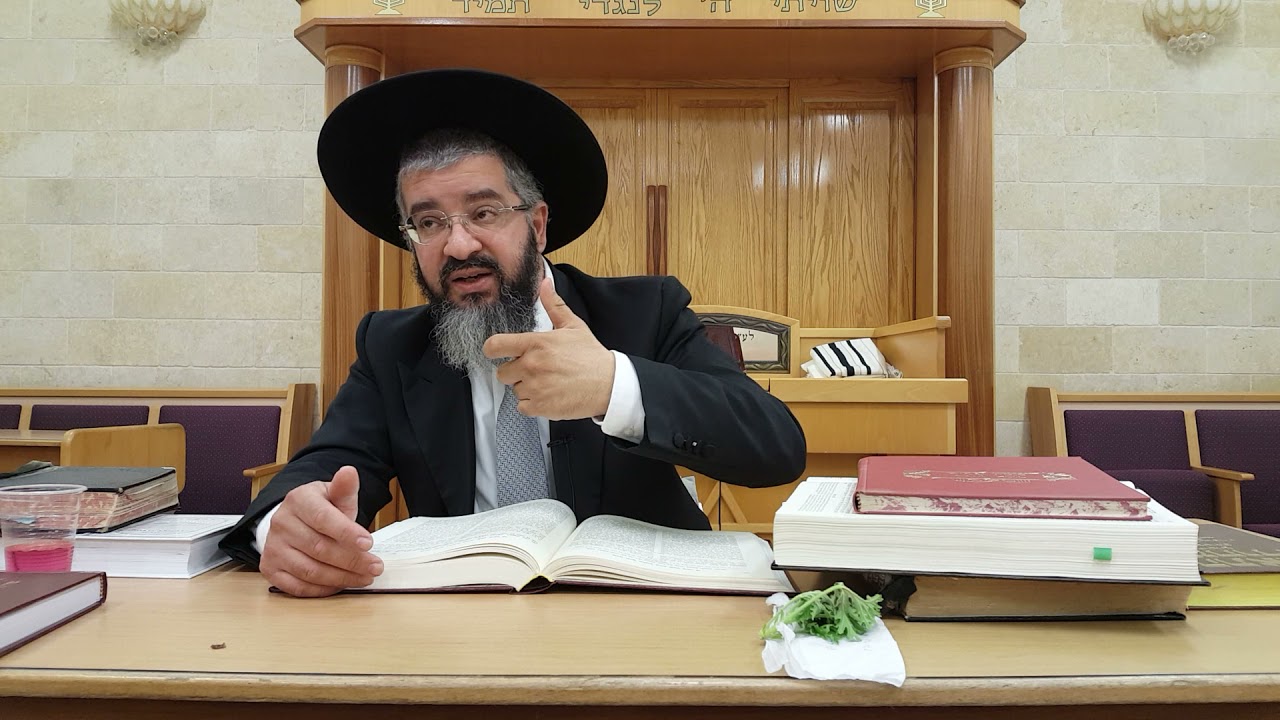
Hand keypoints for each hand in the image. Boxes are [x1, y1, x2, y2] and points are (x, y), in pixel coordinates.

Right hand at [259, 465, 382, 597]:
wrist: (294, 520)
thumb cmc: (320, 509)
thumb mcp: (334, 495)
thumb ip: (344, 488)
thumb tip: (349, 472)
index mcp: (298, 500)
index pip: (323, 518)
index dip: (347, 533)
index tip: (369, 543)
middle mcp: (281, 523)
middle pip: (319, 548)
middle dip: (352, 561)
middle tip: (375, 566)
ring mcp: (273, 547)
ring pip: (309, 570)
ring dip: (341, 578)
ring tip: (364, 577)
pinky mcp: (270, 568)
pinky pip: (296, 586)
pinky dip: (321, 590)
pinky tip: (340, 585)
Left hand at [483, 277, 615, 419]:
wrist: (609, 385)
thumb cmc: (591, 356)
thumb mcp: (573, 326)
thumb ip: (554, 305)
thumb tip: (545, 284)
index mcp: (536, 343)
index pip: (495, 346)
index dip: (492, 349)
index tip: (496, 352)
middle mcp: (531, 365)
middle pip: (502, 373)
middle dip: (515, 372)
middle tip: (536, 370)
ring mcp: (535, 387)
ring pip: (515, 390)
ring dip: (527, 388)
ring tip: (548, 382)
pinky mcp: (540, 407)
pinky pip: (523, 407)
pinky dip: (533, 404)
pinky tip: (549, 396)